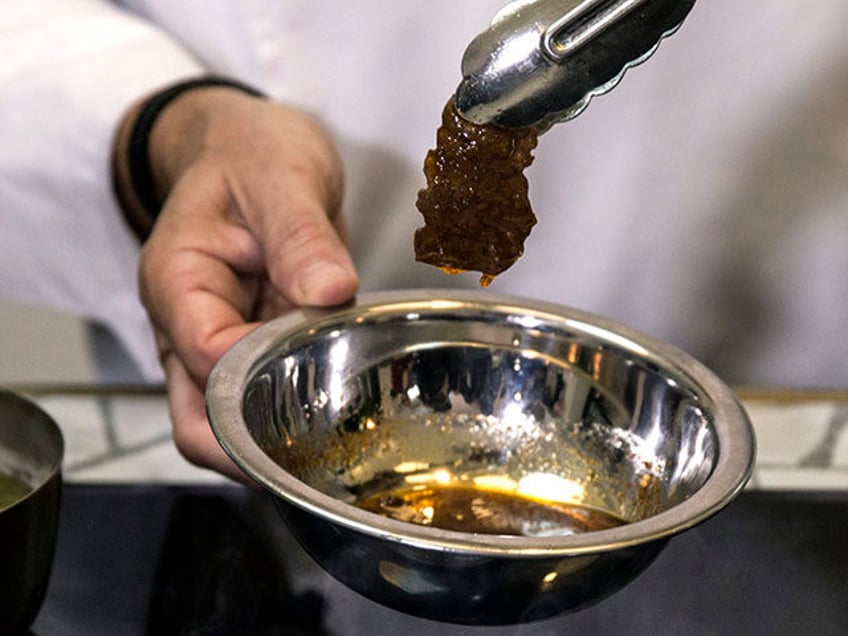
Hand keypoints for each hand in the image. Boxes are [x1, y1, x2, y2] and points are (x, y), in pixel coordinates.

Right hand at [113, 87, 358, 480]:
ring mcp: (215, 339)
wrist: (248, 147)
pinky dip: (291, 412)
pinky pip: (261, 395)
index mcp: (178, 282)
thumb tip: (328, 291)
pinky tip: (335, 412)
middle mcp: (185, 323)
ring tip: (333, 443)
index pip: (207, 359)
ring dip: (272, 439)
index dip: (262, 378)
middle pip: (197, 421)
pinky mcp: (249, 343)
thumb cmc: (250, 153)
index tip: (322, 369)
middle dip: (252, 449)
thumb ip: (301, 234)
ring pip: (226, 422)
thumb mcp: (281, 176)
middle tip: (319, 456)